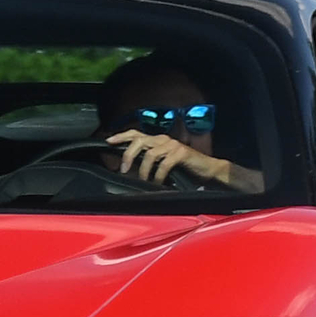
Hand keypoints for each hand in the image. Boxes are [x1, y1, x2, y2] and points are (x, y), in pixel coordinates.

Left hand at [105, 130, 263, 192]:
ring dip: (143, 170)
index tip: (108, 141)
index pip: (135, 134)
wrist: (207, 171)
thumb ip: (148, 163)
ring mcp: (172, 145)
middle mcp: (163, 139)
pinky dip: (158, 175)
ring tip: (143, 180)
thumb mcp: (162, 164)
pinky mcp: (181, 153)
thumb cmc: (184, 169)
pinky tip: (157, 183)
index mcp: (157, 141)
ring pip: (150, 153)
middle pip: (139, 141)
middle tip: (123, 169)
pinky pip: (164, 164)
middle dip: (128, 154)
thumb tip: (129, 170)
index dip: (121, 136)